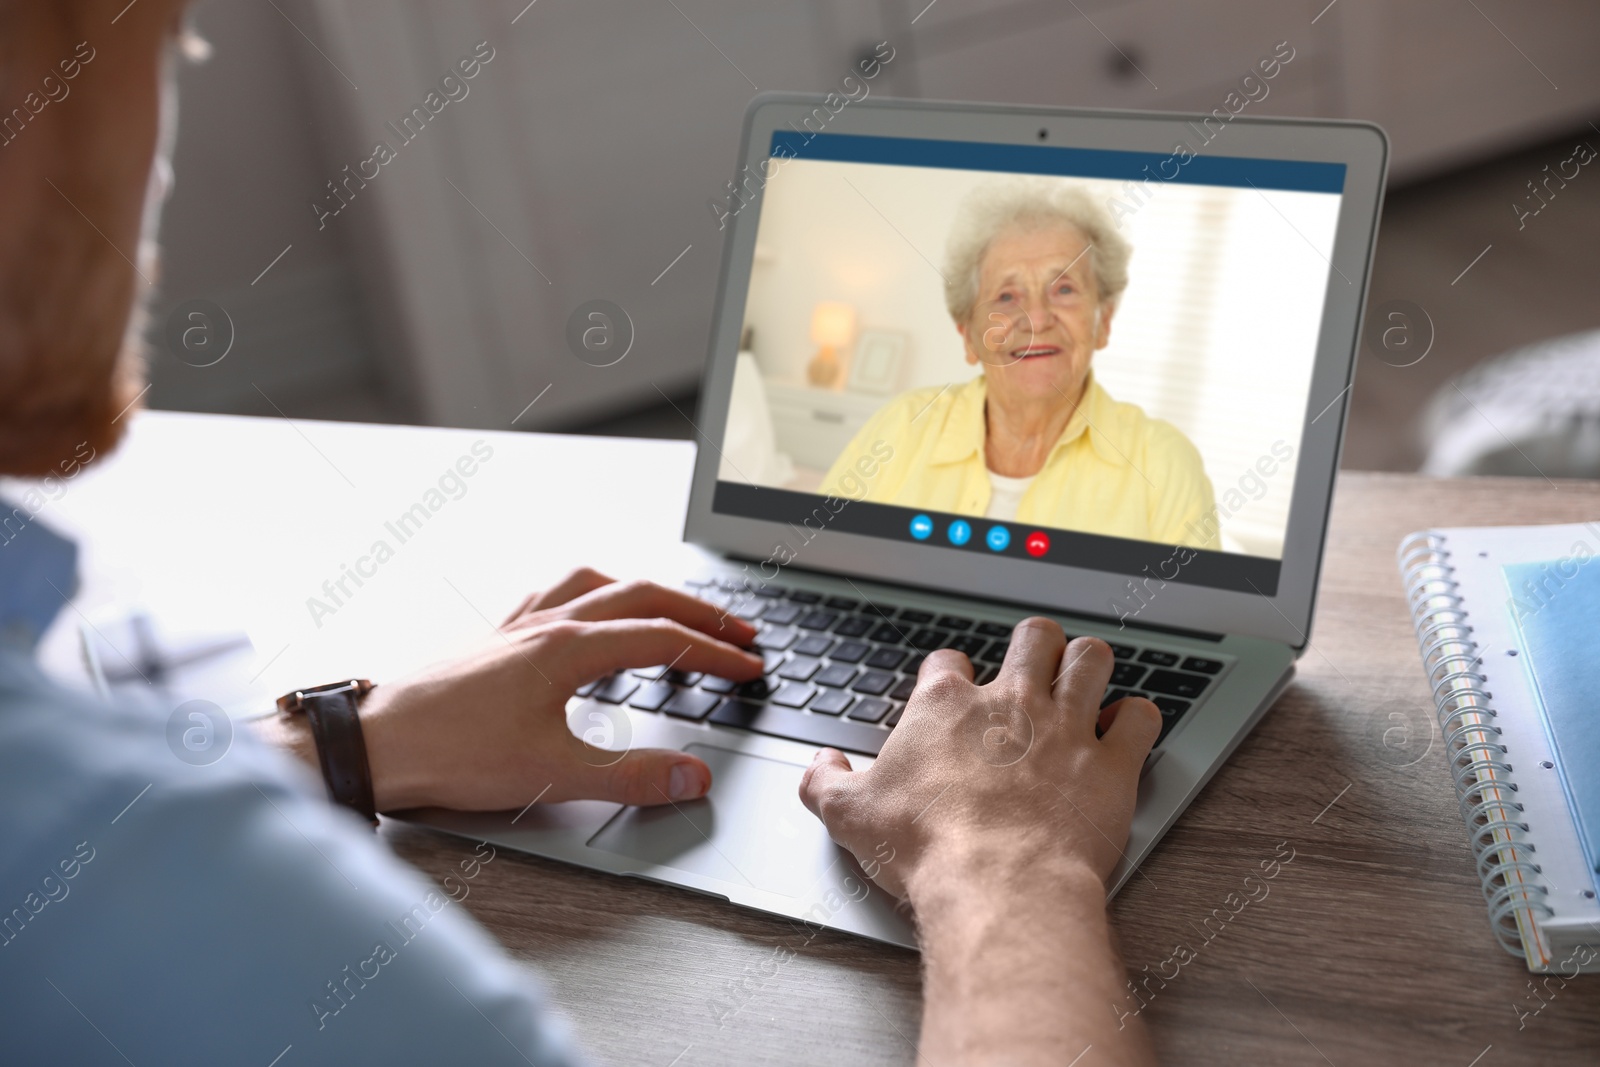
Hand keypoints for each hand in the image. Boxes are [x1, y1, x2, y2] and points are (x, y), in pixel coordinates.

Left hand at [351, 568, 762, 810]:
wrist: (374, 743)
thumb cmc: (449, 753)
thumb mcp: (552, 773)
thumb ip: (631, 778)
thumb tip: (693, 777)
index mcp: (568, 648)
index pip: (664, 638)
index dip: (715, 653)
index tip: (750, 666)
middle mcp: (546, 624)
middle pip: (640, 596)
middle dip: (697, 611)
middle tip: (737, 630)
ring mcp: (517, 626)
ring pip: (596, 583)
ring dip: (645, 591)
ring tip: (672, 609)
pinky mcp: (494, 639)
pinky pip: (553, 595)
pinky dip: (589, 595)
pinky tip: (587, 615)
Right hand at [799, 619, 1161, 1065]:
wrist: (997, 883)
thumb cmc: (928, 848)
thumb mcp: (848, 817)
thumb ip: (824, 783)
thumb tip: (818, 767)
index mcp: (946, 707)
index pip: (949, 660)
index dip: (951, 673)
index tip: (953, 692)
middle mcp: (1010, 703)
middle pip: (1033, 638)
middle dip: (1034, 645)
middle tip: (1032, 664)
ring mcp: (1066, 727)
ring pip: (1091, 660)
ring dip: (1089, 665)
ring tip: (1084, 677)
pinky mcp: (1112, 763)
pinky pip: (1141, 717)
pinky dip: (1138, 718)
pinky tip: (1128, 727)